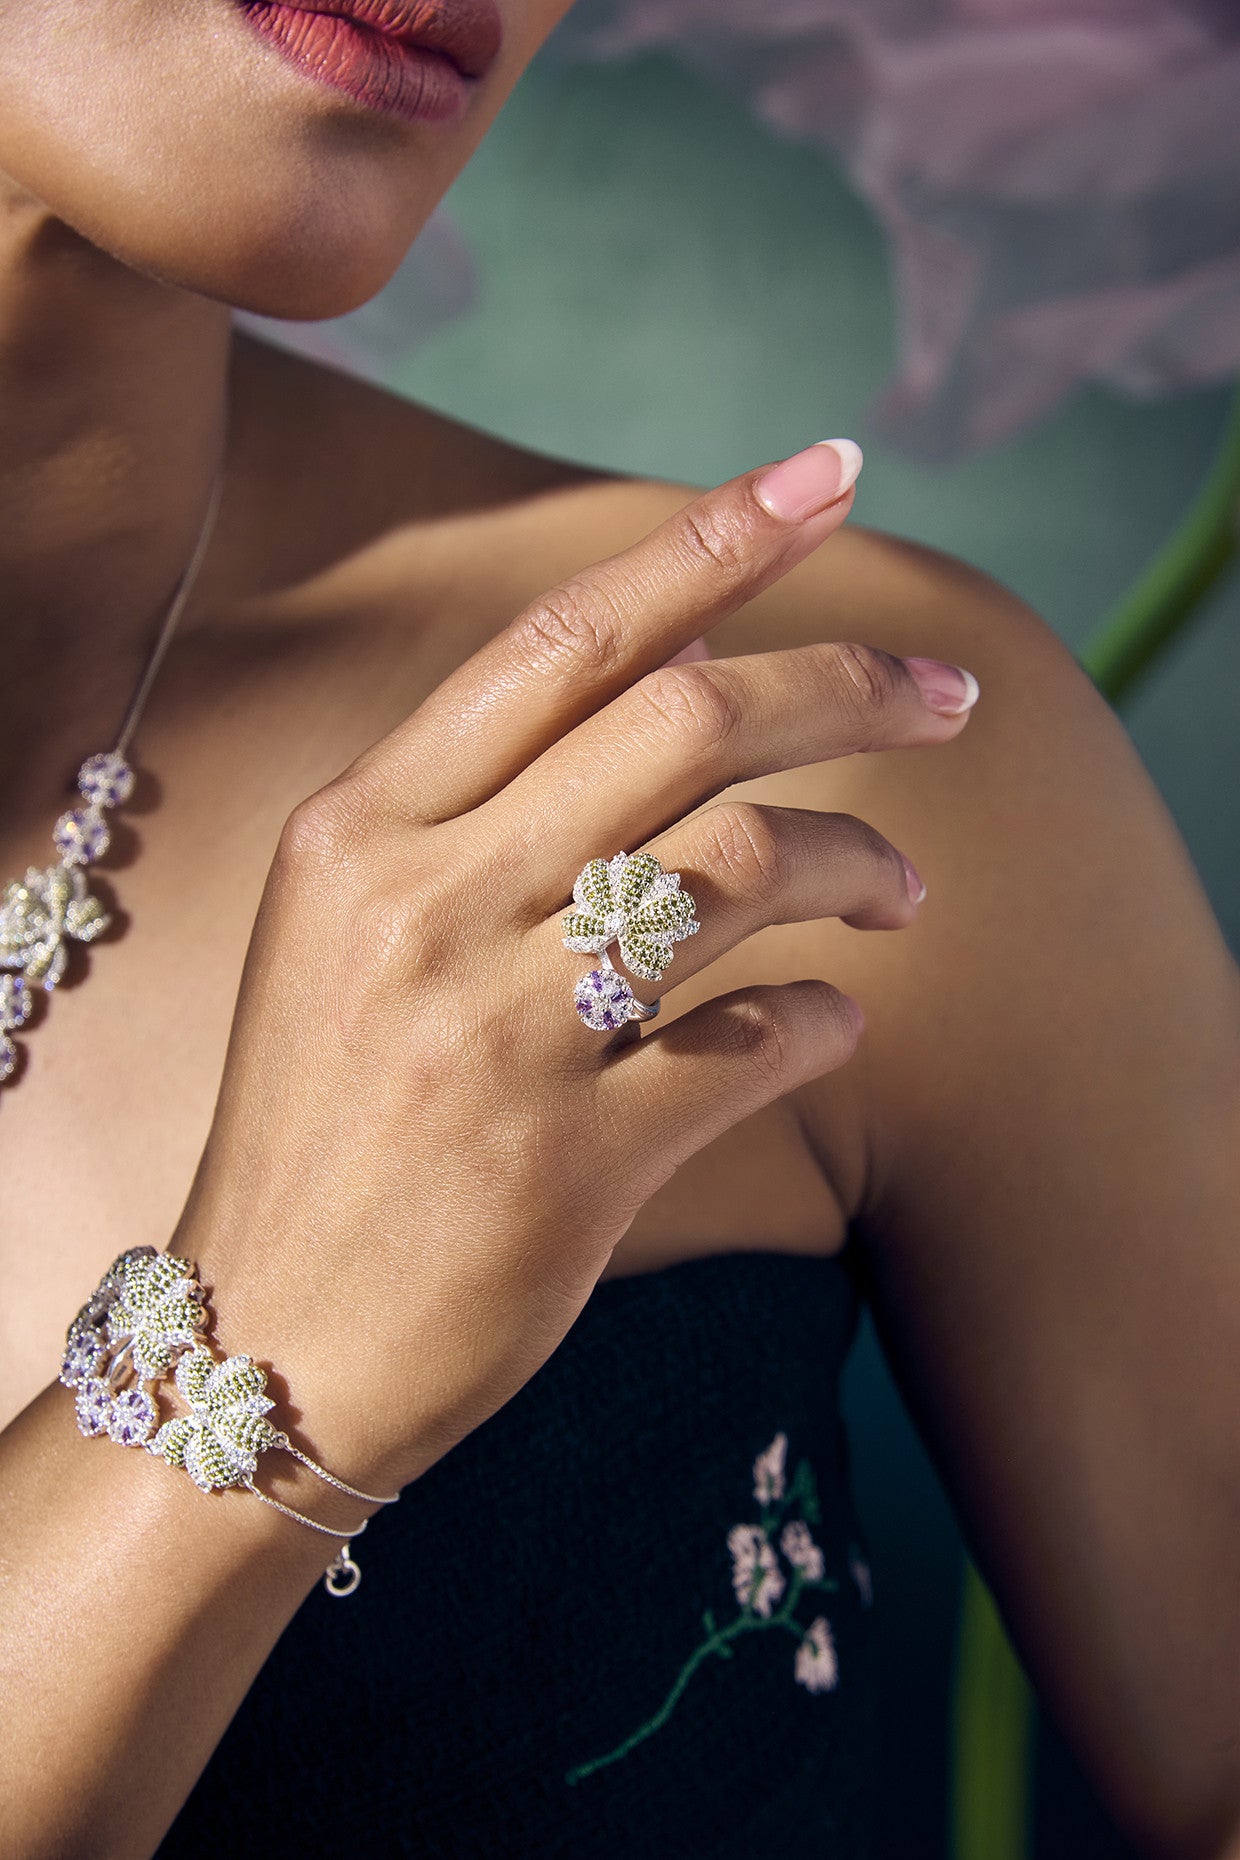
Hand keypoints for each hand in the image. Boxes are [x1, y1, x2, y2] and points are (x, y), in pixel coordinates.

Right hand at [177, 440, 978, 1493]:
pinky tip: (827, 1025)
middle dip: (846, 684)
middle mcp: (427, 906)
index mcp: (364, 830)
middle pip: (686, 721)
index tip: (831, 472)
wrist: (268, 1337)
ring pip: (740, 866)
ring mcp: (498, 1034)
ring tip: (900, 896)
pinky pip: (755, 1045)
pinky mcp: (572, 1161)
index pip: (565, 640)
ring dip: (858, 865)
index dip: (713, 539)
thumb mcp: (347, 928)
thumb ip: (480, 803)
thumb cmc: (321, 1122)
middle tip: (948, 699)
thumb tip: (681, 671)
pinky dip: (820, 1023)